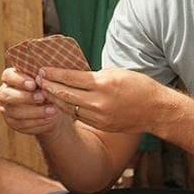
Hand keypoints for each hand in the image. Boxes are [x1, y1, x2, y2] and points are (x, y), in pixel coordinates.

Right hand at [0, 67, 67, 135]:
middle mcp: (5, 92)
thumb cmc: (46, 89)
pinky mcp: (13, 122)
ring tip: (51, 110)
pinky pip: (21, 123)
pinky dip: (36, 121)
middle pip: (6, 95)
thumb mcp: (44, 82)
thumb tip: (44, 78)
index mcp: (10, 78)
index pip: (7, 76)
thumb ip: (41, 79)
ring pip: (14, 111)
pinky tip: (48, 118)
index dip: (19, 80)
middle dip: (25, 97)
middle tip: (42, 97)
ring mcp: (7, 109)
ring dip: (34, 111)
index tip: (33, 84)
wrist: (51, 109)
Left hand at [38, 67, 167, 133]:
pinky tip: (59, 102)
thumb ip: (93, 76)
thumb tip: (72, 75)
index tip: (42, 69)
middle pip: (65, 94)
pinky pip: (79, 116)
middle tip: (37, 79)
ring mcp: (99, 116)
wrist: (156, 110)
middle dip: (49, 86)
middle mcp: (99, 102)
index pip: (71, 78)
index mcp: (103, 85)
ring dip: (54, 98)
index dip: (54, 73)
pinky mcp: (100, 125)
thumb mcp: (115, 73)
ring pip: (69, 107)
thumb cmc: (138, 86)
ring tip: (44, 90)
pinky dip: (67, 108)